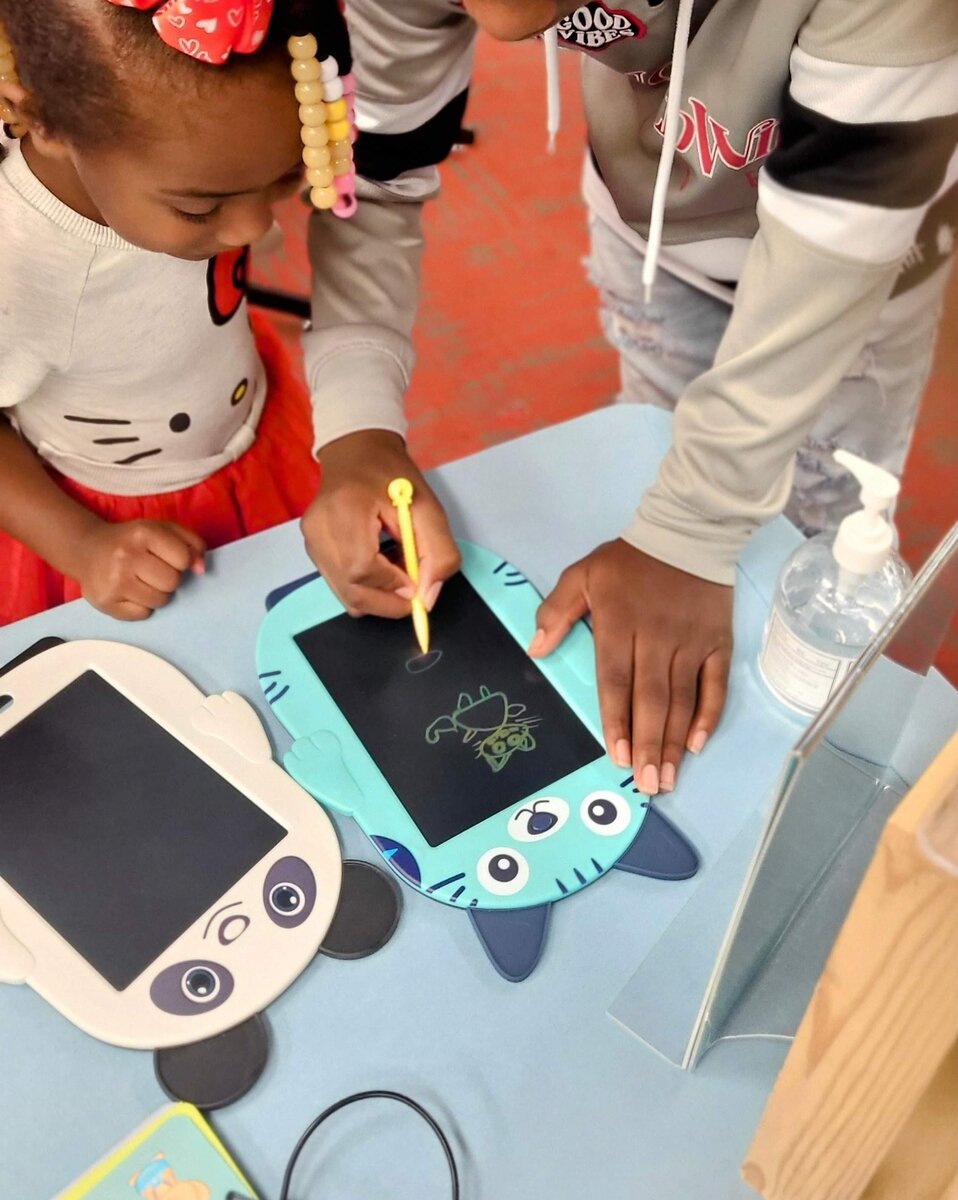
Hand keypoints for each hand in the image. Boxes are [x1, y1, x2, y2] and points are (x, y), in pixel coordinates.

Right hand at [73, 519, 205, 619]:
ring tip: (142, 580)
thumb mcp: (163, 530)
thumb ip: (191, 543)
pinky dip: (141, 606)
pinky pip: (142, 614)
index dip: (181, 560)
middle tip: (153, 570)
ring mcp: (113, 581)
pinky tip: (130, 591)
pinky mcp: (105, 602)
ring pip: (160, 601)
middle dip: (168, 578)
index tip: (168, 557)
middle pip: (172, 582)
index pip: (183, 559)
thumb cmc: (132, 540)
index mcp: (143, 533)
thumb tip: (201, 569)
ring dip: (157, 593)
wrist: (86, 549)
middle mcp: (126, 556)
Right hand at [302, 430, 460, 617]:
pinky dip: (365, 586)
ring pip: (346, 595)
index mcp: (344, 510)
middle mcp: (319, 530)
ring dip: (377, 595)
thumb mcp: (428, 507)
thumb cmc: (392, 475)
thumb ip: (438, 553)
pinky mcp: (312, 550)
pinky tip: (380, 565)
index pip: (362, 569)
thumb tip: (427, 597)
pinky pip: (340, 585)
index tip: (416, 585)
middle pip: (351, 591)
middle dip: (387, 602)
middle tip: (412, 591)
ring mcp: (311, 542)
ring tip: (397, 570)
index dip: (392, 586)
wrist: (356, 452)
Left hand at [530, 540, 732, 794]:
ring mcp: (691, 643)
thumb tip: (535, 650)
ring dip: (674, 741)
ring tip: (668, 777)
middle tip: (648, 785)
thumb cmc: (630, 561)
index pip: (616, 682)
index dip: (616, 721)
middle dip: (648, 745)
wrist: (688, 532)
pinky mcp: (718, 643)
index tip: (616, 756)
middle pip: (651, 700)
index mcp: (619, 625)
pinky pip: (715, 685)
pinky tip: (698, 744)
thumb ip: (557, 611)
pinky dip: (709, 715)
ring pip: (682, 700)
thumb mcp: (583, 574)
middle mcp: (656, 640)